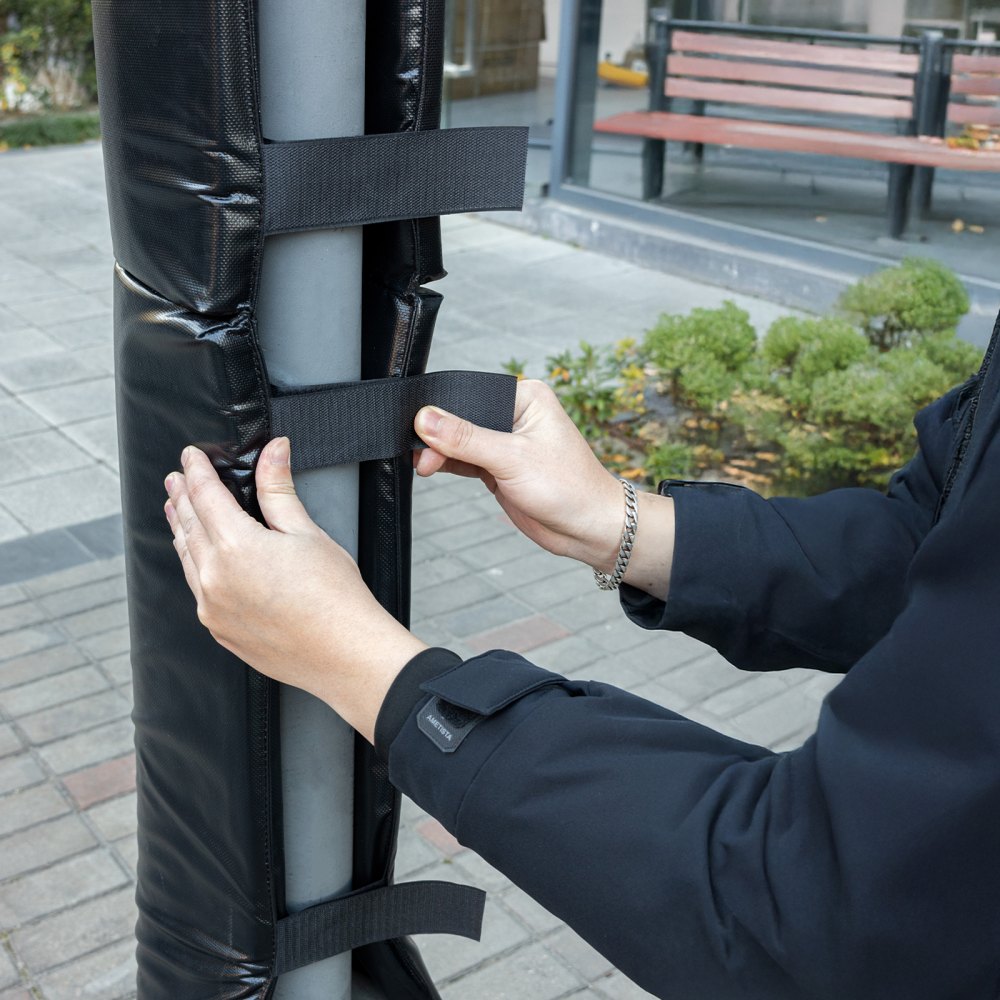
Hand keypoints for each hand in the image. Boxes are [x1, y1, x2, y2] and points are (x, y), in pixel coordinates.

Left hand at [163, 438, 425, 742]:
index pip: (205, 495)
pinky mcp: (220, 631)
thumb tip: (273, 451)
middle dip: (181, 497)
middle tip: (175, 478)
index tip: (191, 456)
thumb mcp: (307, 532)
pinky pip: (196, 589)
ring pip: (186, 558)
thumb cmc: (335, 597)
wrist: (345, 653)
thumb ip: (279, 489)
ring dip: (180, 530)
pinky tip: (198, 558)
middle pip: (188, 525)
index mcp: (236, 546)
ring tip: (176, 511)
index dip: (197, 470)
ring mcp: (213, 609)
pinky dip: (192, 565)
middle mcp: (215, 578)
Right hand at [414, 380, 624, 571]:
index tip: (419, 429)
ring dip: (440, 452)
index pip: (471, 394)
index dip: (442, 410)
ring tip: (424, 464)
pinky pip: (465, 459)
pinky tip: (433, 468)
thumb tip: (426, 418)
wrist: (588, 529)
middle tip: (421, 455)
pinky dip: (448, 464)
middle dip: (438, 435)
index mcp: (526, 397)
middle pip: (462, 417)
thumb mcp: (512, 459)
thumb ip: (466, 439)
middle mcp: (516, 415)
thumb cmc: (569, 488)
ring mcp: (507, 442)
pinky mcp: (500, 467)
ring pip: (460, 440)